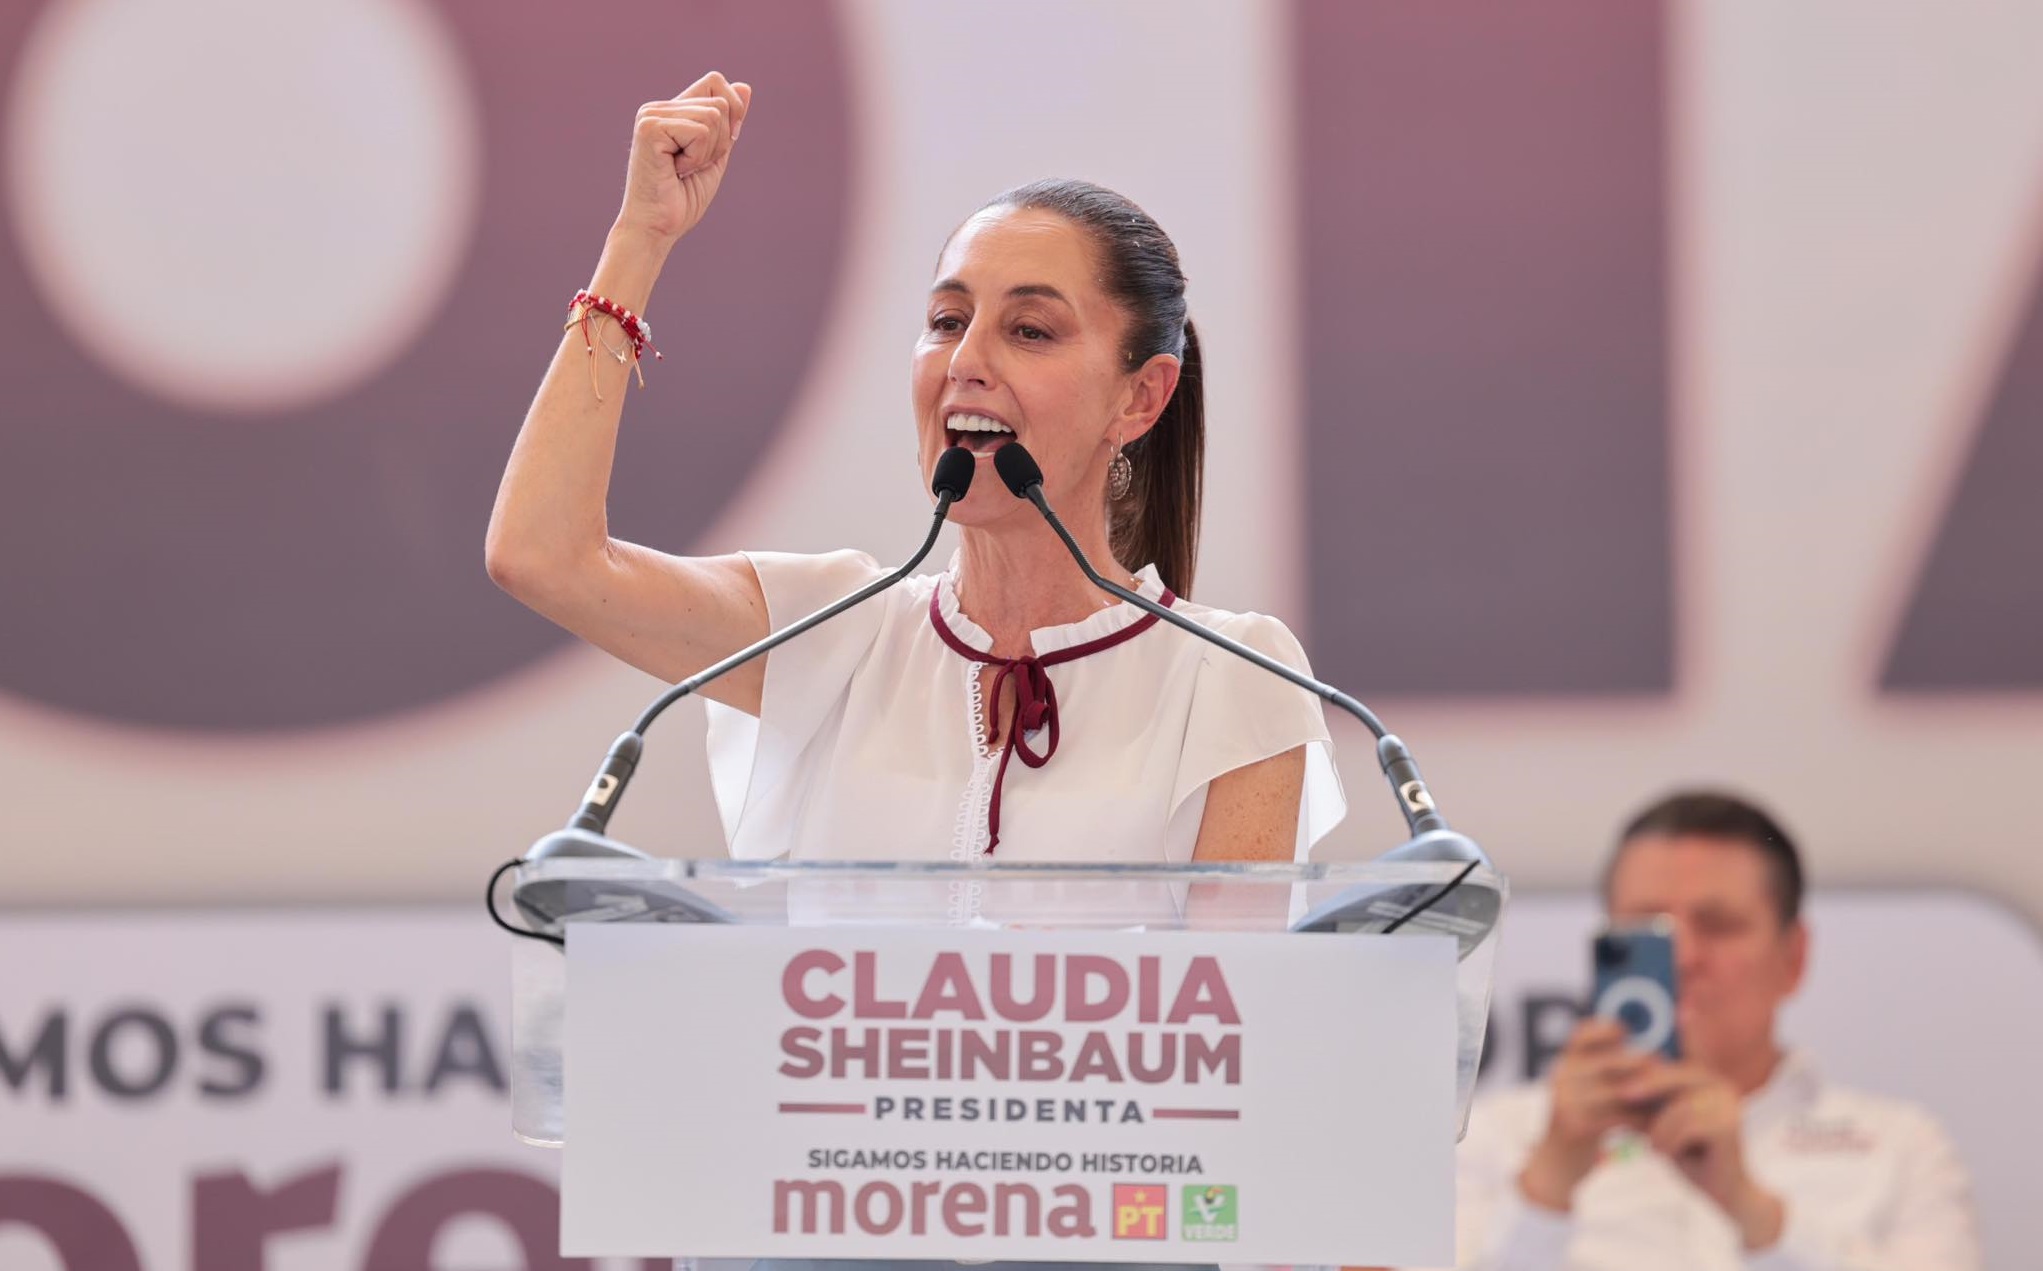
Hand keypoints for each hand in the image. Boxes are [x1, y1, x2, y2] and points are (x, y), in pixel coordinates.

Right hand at [615, 71, 753, 245]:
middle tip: (692, 166)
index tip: (723, 146)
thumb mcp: (716, 155)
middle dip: (721, 142)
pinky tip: (674, 171)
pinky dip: (697, 158)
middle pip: (720, 103)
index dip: (732, 111)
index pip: (715, 81)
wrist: (657, 228)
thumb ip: (729, 123)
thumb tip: (745, 87)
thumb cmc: (682, 199)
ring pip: (713, 116)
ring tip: (682, 169)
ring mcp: (651, 115)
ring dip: (708, 153)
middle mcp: (658, 107)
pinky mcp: (650, 127)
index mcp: (672, 110)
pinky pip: (700, 132)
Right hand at [1518, 1018, 1654, 1210]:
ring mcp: (1565, 1099)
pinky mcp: (1575, 1124)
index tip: (1634, 1037)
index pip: (1584, 1032)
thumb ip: (1610, 1070)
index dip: (1610, 1029)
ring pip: (1620, 1090)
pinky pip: (1620, 1117)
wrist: (1556, 1163)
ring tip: (1670, 1103)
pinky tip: (1655, 1126)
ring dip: (1650, 1097)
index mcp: (1565, 1061)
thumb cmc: (1583, 1121)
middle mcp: (1561, 1075)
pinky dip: (1642, 1121)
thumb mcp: (1587, 1089)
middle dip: (1647, 1067)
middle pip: (1613, 1060)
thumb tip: (1655, 1055)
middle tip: (1671, 1074)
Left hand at [1624, 1062, 1785, 1248]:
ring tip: (1652, 1148)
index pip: (1664, 1065)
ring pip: (1681, 1104)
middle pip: (1674, 1076)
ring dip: (1660, 1127)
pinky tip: (1662, 1155)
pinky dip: (1670, 1139)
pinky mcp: (1730, 1126)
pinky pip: (1689, 1124)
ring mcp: (1728, 1104)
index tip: (1611, 1081)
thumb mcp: (1658, 1122)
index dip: (1637, 1072)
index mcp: (1702, 1078)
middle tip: (1622, 1094)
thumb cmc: (1686, 1155)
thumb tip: (1605, 1082)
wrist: (1722, 1191)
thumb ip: (1642, 1102)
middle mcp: (1719, 1084)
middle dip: (1647, 1085)